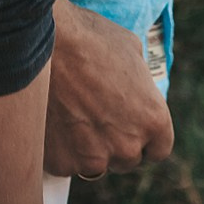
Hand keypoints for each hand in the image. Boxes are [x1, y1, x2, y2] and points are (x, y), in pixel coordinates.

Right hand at [43, 0, 174, 178]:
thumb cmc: (90, 38)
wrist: (44, 42)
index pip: (159, 149)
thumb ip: (139, 83)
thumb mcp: (131, 51)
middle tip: (96, 115)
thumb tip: (136, 90)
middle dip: (115, 142)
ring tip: (72, 116)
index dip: (145, 138)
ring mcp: (94, 159)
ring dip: (88, 149)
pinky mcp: (62, 164)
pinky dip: (61, 149)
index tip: (130, 126)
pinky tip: (53, 120)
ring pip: (96, 165)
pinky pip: (66, 163)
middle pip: (127, 159)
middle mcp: (128, 146)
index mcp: (153, 119)